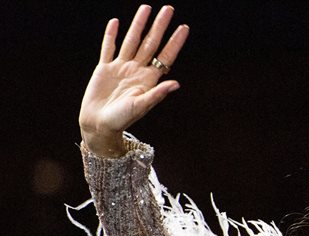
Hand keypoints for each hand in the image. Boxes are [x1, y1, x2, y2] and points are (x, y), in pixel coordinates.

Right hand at [79, 5, 188, 156]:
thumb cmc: (122, 120)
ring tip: (146, 8)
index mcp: (148, 79)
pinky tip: (115, 22)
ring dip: (139, 25)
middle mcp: (137, 70)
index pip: (165, 56)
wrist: (99, 125)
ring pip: (131, 40)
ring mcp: (121, 67)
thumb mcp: (142, 106)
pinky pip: (108, 48)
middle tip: (169, 9)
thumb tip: (176, 84)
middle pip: (151, 43)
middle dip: (159, 26)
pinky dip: (111, 35)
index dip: (175, 42)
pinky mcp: (104, 68)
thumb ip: (157, 93)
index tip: (184, 27)